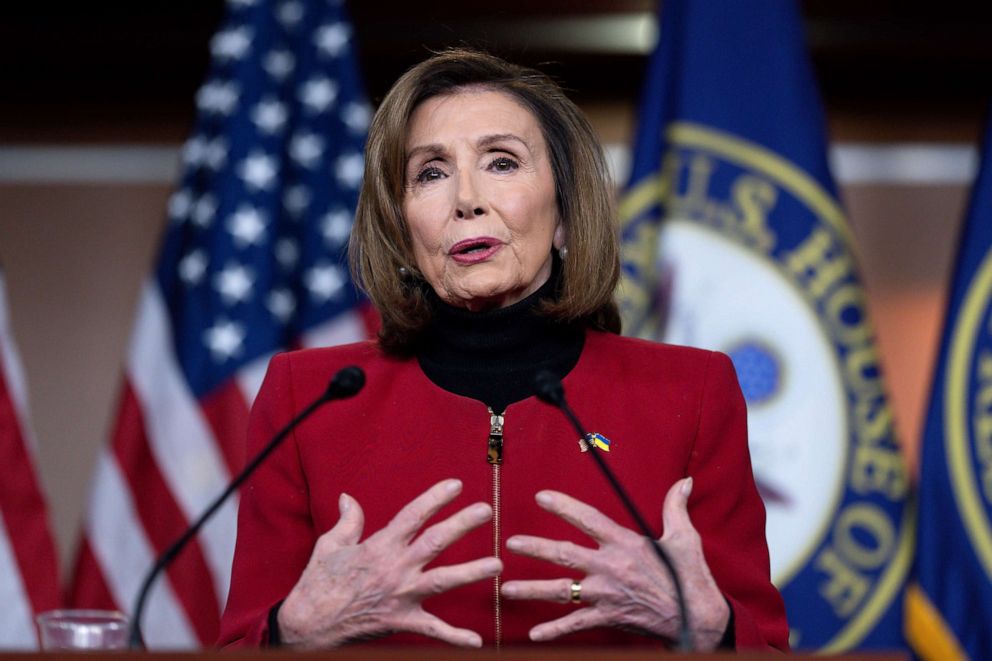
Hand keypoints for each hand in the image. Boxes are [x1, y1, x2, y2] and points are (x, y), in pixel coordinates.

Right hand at [278, 478, 500, 648]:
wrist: (307, 625)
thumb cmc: (317, 583)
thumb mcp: (329, 546)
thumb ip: (347, 522)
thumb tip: (348, 497)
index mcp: (379, 546)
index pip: (413, 516)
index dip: (435, 498)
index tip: (457, 485)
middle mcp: (394, 568)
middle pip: (434, 542)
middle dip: (461, 525)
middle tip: (485, 511)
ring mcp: (400, 596)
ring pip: (442, 581)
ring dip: (471, 573)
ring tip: (497, 565)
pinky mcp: (401, 622)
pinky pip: (432, 630)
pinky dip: (454, 637)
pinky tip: (477, 641)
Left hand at [501, 477, 729, 649]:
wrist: (695, 617)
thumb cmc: (689, 575)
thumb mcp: (684, 537)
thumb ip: (675, 508)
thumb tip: (683, 481)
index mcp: (625, 544)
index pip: (588, 519)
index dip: (564, 506)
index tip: (541, 497)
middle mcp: (610, 567)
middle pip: (564, 554)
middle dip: (535, 548)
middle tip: (511, 544)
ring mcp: (606, 594)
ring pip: (562, 590)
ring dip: (532, 589)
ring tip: (506, 588)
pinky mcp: (607, 617)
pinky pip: (576, 624)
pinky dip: (555, 630)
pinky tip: (535, 633)